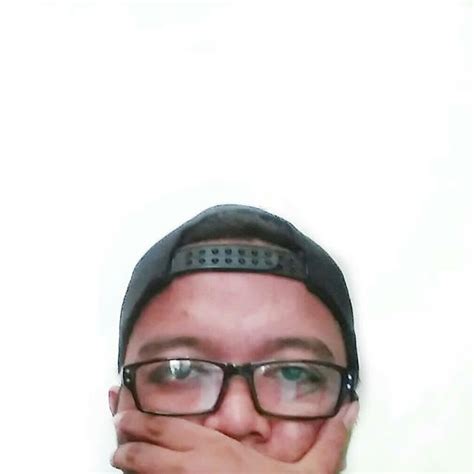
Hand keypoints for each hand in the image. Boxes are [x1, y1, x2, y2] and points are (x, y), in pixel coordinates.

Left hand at [111, 401, 358, 473]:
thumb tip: (353, 407)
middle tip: (117, 425)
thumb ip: (330, 440)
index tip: (122, 408)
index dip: (139, 417)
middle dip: (124, 436)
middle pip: (141, 448)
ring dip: (124, 462)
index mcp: (215, 452)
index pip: (166, 428)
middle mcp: (191, 469)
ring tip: (117, 454)